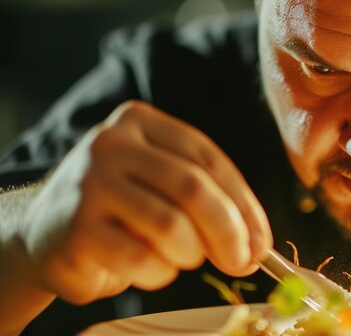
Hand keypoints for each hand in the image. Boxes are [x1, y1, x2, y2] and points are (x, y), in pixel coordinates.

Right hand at [20, 101, 272, 303]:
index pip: (208, 158)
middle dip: (229, 232)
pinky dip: (159, 273)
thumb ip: (205, 197)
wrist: (45, 233)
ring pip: (171, 225)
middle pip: (193, 187)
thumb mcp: (160, 183)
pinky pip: (141, 258)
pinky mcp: (76, 228)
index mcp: (139, 122)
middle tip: (241, 261)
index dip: (244, 202)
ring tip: (182, 258)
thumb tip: (258, 241)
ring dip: (190, 253)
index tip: (262, 239)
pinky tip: (151, 269)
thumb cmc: (120, 209)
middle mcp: (111, 143)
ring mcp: (90, 183)